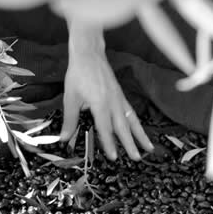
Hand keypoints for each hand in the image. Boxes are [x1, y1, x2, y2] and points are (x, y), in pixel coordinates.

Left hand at [60, 46, 153, 160]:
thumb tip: (64, 138)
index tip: (113, 157)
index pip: (105, 128)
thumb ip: (70, 119)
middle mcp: (113, 102)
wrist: (89, 55)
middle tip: (137, 158)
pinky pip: (131, 112)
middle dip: (131, 144)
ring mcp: (119, 98)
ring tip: (149, 148)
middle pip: (123, 127)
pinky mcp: (120, 95)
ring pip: (132, 120)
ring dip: (140, 135)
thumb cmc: (78, 75)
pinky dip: (136, 123)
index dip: (109, 143)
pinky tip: (139, 130)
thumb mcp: (70, 98)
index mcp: (100, 103)